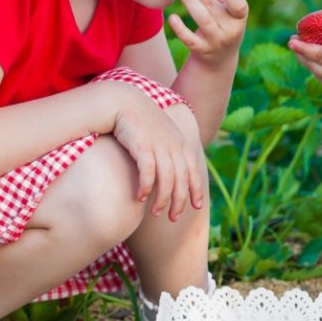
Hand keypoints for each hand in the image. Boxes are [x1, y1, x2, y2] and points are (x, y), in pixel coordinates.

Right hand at [108, 89, 205, 221]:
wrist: (125, 102)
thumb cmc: (143, 122)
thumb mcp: (164, 135)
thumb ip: (172, 150)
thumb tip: (177, 171)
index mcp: (181, 143)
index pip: (193, 171)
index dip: (196, 189)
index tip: (197, 206)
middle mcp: (173, 145)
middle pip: (181, 179)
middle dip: (179, 201)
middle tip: (173, 218)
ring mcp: (159, 145)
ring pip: (167, 179)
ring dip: (163, 199)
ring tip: (156, 213)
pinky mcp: (142, 146)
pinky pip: (148, 172)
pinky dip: (146, 186)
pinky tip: (140, 198)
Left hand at [167, 0, 248, 67]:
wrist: (219, 59)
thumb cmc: (221, 24)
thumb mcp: (225, 11)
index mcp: (239, 18)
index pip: (239, 5)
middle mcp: (230, 30)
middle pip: (212, 6)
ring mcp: (216, 42)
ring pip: (203, 20)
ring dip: (189, 2)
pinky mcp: (202, 51)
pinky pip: (190, 40)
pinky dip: (180, 28)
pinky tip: (172, 17)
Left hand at [288, 21, 321, 110]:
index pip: (319, 54)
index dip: (303, 47)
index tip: (291, 41)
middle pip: (311, 65)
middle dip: (300, 53)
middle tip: (293, 40)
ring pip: (315, 73)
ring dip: (306, 61)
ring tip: (302, 48)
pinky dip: (316, 68)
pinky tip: (318, 60)